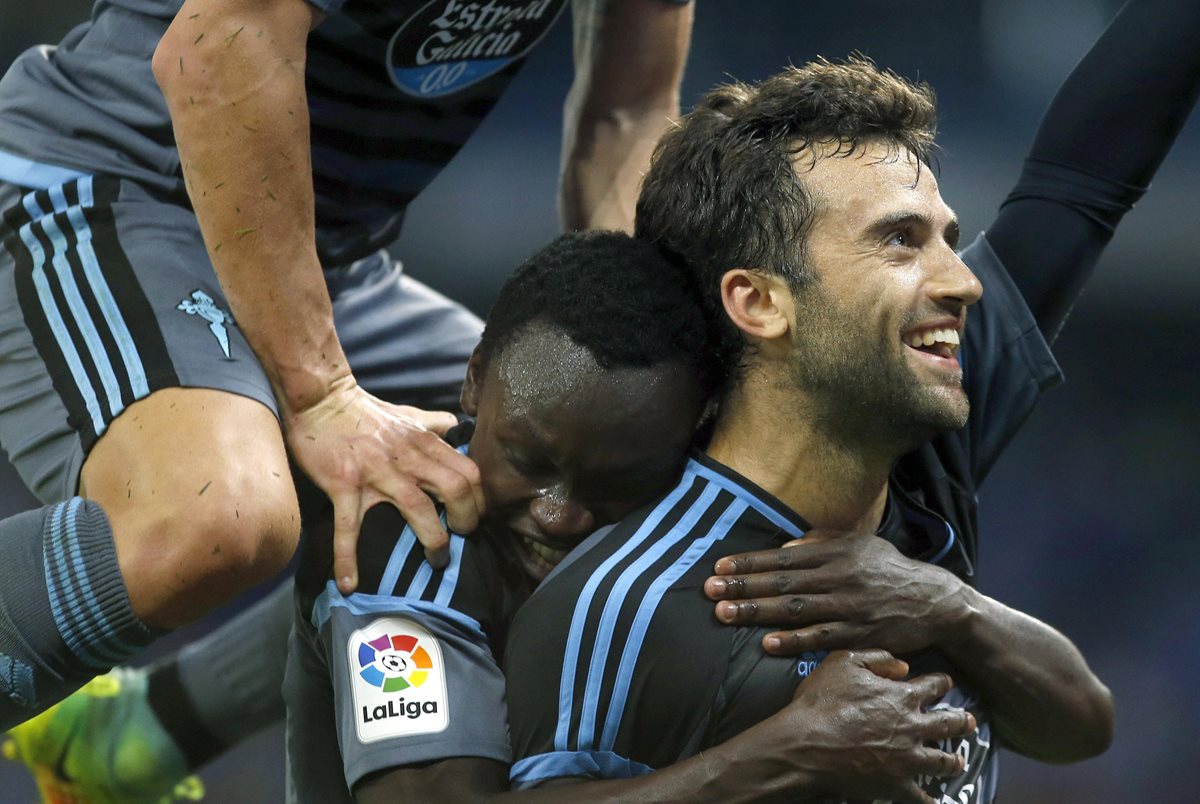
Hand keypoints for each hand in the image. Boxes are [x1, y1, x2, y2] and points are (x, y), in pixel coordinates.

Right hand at [285, 377, 483, 591]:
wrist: (321, 401)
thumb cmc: (366, 412)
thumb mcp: (408, 415)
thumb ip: (435, 424)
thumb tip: (458, 429)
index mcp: (424, 443)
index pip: (470, 472)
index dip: (481, 499)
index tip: (477, 518)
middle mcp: (407, 457)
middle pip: (456, 489)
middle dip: (466, 520)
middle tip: (461, 538)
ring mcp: (376, 472)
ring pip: (417, 507)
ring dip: (432, 539)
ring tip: (436, 561)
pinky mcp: (344, 484)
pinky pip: (348, 526)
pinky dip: (347, 558)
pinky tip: (348, 584)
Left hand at [705, 530, 968, 656]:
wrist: (934, 601)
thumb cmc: (889, 570)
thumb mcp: (860, 544)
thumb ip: (821, 542)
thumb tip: (784, 547)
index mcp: (835, 553)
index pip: (783, 557)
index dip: (749, 562)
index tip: (719, 566)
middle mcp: (839, 577)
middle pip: (782, 582)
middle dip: (743, 586)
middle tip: (709, 590)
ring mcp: (848, 607)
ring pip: (794, 609)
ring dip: (757, 612)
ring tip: (725, 614)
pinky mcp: (858, 634)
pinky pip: (820, 638)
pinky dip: (793, 641)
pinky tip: (767, 644)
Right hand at [778, 649, 974, 803]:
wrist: (806, 745)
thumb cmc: (822, 702)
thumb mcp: (843, 662)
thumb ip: (877, 659)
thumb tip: (903, 666)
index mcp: (902, 696)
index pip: (933, 685)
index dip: (942, 682)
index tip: (946, 682)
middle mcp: (913, 727)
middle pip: (948, 724)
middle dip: (961, 721)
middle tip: (969, 722)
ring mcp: (907, 759)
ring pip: (941, 761)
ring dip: (952, 760)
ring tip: (958, 761)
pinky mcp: (896, 785)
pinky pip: (921, 797)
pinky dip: (929, 799)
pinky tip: (934, 801)